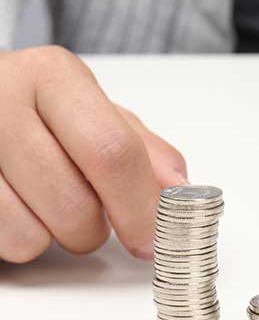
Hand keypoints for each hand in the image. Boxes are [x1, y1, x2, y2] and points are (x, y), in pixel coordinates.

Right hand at [0, 46, 186, 262]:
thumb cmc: (37, 109)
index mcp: (52, 76)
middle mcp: (0, 100)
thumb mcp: (94, 112)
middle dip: (97, 230)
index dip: (140, 206)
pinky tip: (17, 205)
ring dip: (55, 236)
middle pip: (76, 202)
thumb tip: (180, 189)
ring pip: (34, 234)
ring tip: (46, 203)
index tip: (154, 236)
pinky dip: (20, 238)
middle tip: (96, 220)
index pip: (112, 151)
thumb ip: (143, 149)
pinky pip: (4, 242)